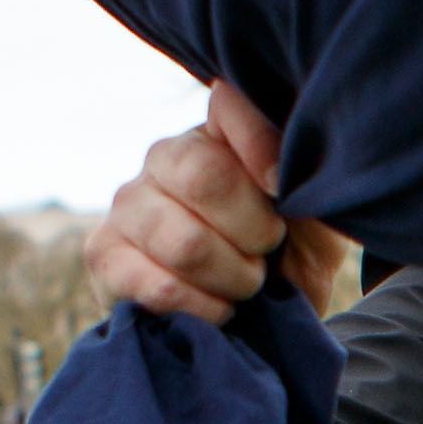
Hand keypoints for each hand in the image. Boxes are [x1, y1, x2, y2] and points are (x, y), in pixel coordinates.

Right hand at [88, 82, 351, 323]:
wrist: (271, 312)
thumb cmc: (298, 244)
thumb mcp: (318, 201)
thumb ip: (302, 166)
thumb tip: (272, 171)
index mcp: (215, 131)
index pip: (230, 110)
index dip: (266, 155)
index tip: (285, 191)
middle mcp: (162, 157)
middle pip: (205, 179)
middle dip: (256, 229)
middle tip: (269, 249)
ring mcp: (127, 206)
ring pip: (184, 242)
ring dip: (234, 276)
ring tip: (247, 281)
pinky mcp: (104, 256)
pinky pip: (157, 287)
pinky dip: (205, 307)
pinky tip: (220, 306)